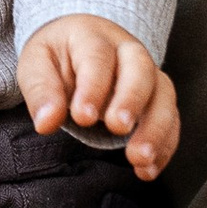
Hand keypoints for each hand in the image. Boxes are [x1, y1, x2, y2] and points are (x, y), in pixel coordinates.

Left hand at [17, 15, 178, 175]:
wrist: (77, 47)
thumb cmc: (57, 57)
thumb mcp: (36, 64)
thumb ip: (41, 91)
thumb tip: (46, 122)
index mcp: (93, 37)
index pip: (97, 58)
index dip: (93, 87)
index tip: (82, 117)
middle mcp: (127, 52)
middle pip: (140, 70)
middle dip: (131, 100)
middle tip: (118, 128)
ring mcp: (148, 74)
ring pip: (164, 94)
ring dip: (156, 128)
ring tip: (139, 158)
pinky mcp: (157, 98)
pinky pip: (171, 119)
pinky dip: (165, 145)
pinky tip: (149, 169)